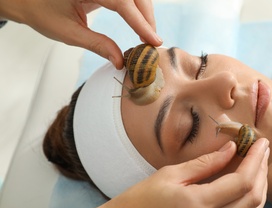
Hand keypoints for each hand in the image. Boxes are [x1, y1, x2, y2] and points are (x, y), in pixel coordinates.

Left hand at [0, 0, 161, 68]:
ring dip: (144, 13)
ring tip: (147, 36)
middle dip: (147, 17)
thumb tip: (120, 61)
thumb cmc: (42, 13)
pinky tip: (139, 24)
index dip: (140, 23)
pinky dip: (136, 9)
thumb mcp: (69, 33)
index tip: (153, 41)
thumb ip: (98, 45)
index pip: (122, 3)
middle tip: (152, 42)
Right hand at [90, 139, 269, 207]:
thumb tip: (229, 149)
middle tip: (260, 152)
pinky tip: (240, 195)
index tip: (261, 142)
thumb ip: (203, 163)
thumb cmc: (136, 202)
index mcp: (198, 204)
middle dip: (262, 172)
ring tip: (255, 171)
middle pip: (253, 199)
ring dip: (258, 192)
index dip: (256, 160)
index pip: (242, 181)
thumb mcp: (168, 175)